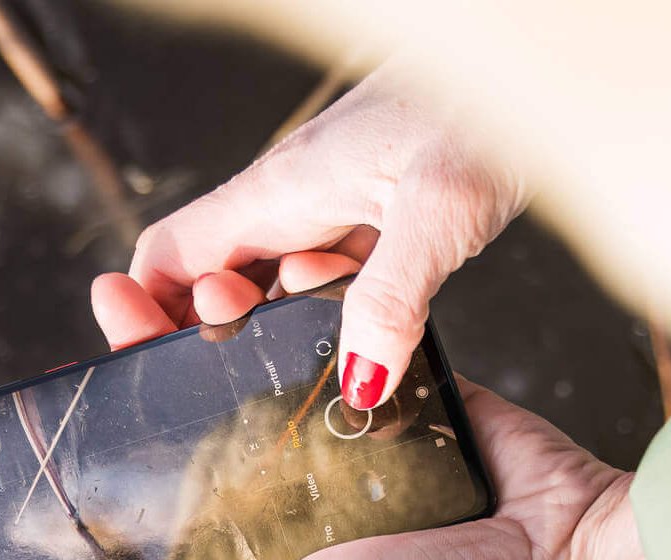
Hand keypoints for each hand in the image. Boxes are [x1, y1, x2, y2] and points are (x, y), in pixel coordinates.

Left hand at [86, 253, 670, 559]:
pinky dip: (339, 305)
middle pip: (232, 406)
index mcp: (282, 551)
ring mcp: (373, 440)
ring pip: (294, 362)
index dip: (140, 421)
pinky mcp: (428, 394)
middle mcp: (320, 496)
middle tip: (150, 298)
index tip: (100, 357)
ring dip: (257, 316)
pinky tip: (299, 267)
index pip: (191, 478)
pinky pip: (371, 338)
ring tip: (228, 277)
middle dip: (188, 349)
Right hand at [122, 63, 524, 410]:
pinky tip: (367, 341)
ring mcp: (337, 207)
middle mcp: (298, 199)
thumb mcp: (438, 212)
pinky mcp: (380, 217)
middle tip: (243, 380)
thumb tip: (358, 383)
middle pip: (216, 278)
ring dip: (281, 332)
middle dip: (214, 337)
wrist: (529, 66)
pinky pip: (331, 280)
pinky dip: (333, 317)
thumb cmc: (486, 107)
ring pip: (275, 284)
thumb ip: (390, 301)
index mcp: (283, 190)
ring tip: (308, 363)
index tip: (141, 358)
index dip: (147, 313)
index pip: (173, 255)